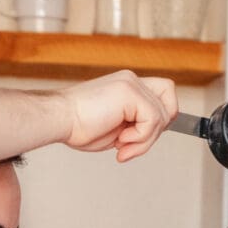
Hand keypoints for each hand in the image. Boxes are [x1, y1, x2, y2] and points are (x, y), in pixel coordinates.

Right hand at [57, 70, 177, 160]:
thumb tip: (152, 135)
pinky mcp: (129, 91)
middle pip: (168, 105)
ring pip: (162, 116)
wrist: (59, 119)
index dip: (161, 119)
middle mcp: (132, 81)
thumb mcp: (117, 129)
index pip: (164, 96)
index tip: (142, 138)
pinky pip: (153, 119)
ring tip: (122, 146)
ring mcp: (131, 84)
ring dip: (144, 140)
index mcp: (128, 87)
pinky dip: (140, 137)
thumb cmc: (78, 126)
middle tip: (130, 146)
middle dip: (155, 133)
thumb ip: (137, 127)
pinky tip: (121, 140)